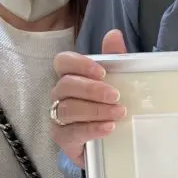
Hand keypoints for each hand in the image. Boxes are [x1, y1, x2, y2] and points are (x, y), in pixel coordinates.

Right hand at [50, 30, 128, 167]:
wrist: (111, 143)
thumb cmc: (110, 107)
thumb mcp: (118, 82)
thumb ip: (115, 59)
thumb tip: (114, 34)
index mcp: (72, 77)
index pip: (63, 62)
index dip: (80, 64)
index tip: (102, 72)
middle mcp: (60, 95)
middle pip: (66, 85)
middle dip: (92, 89)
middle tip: (116, 95)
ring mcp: (58, 118)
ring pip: (67, 109)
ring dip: (95, 110)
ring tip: (119, 113)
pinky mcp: (63, 139)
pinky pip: (72, 132)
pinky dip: (92, 129)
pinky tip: (108, 128)